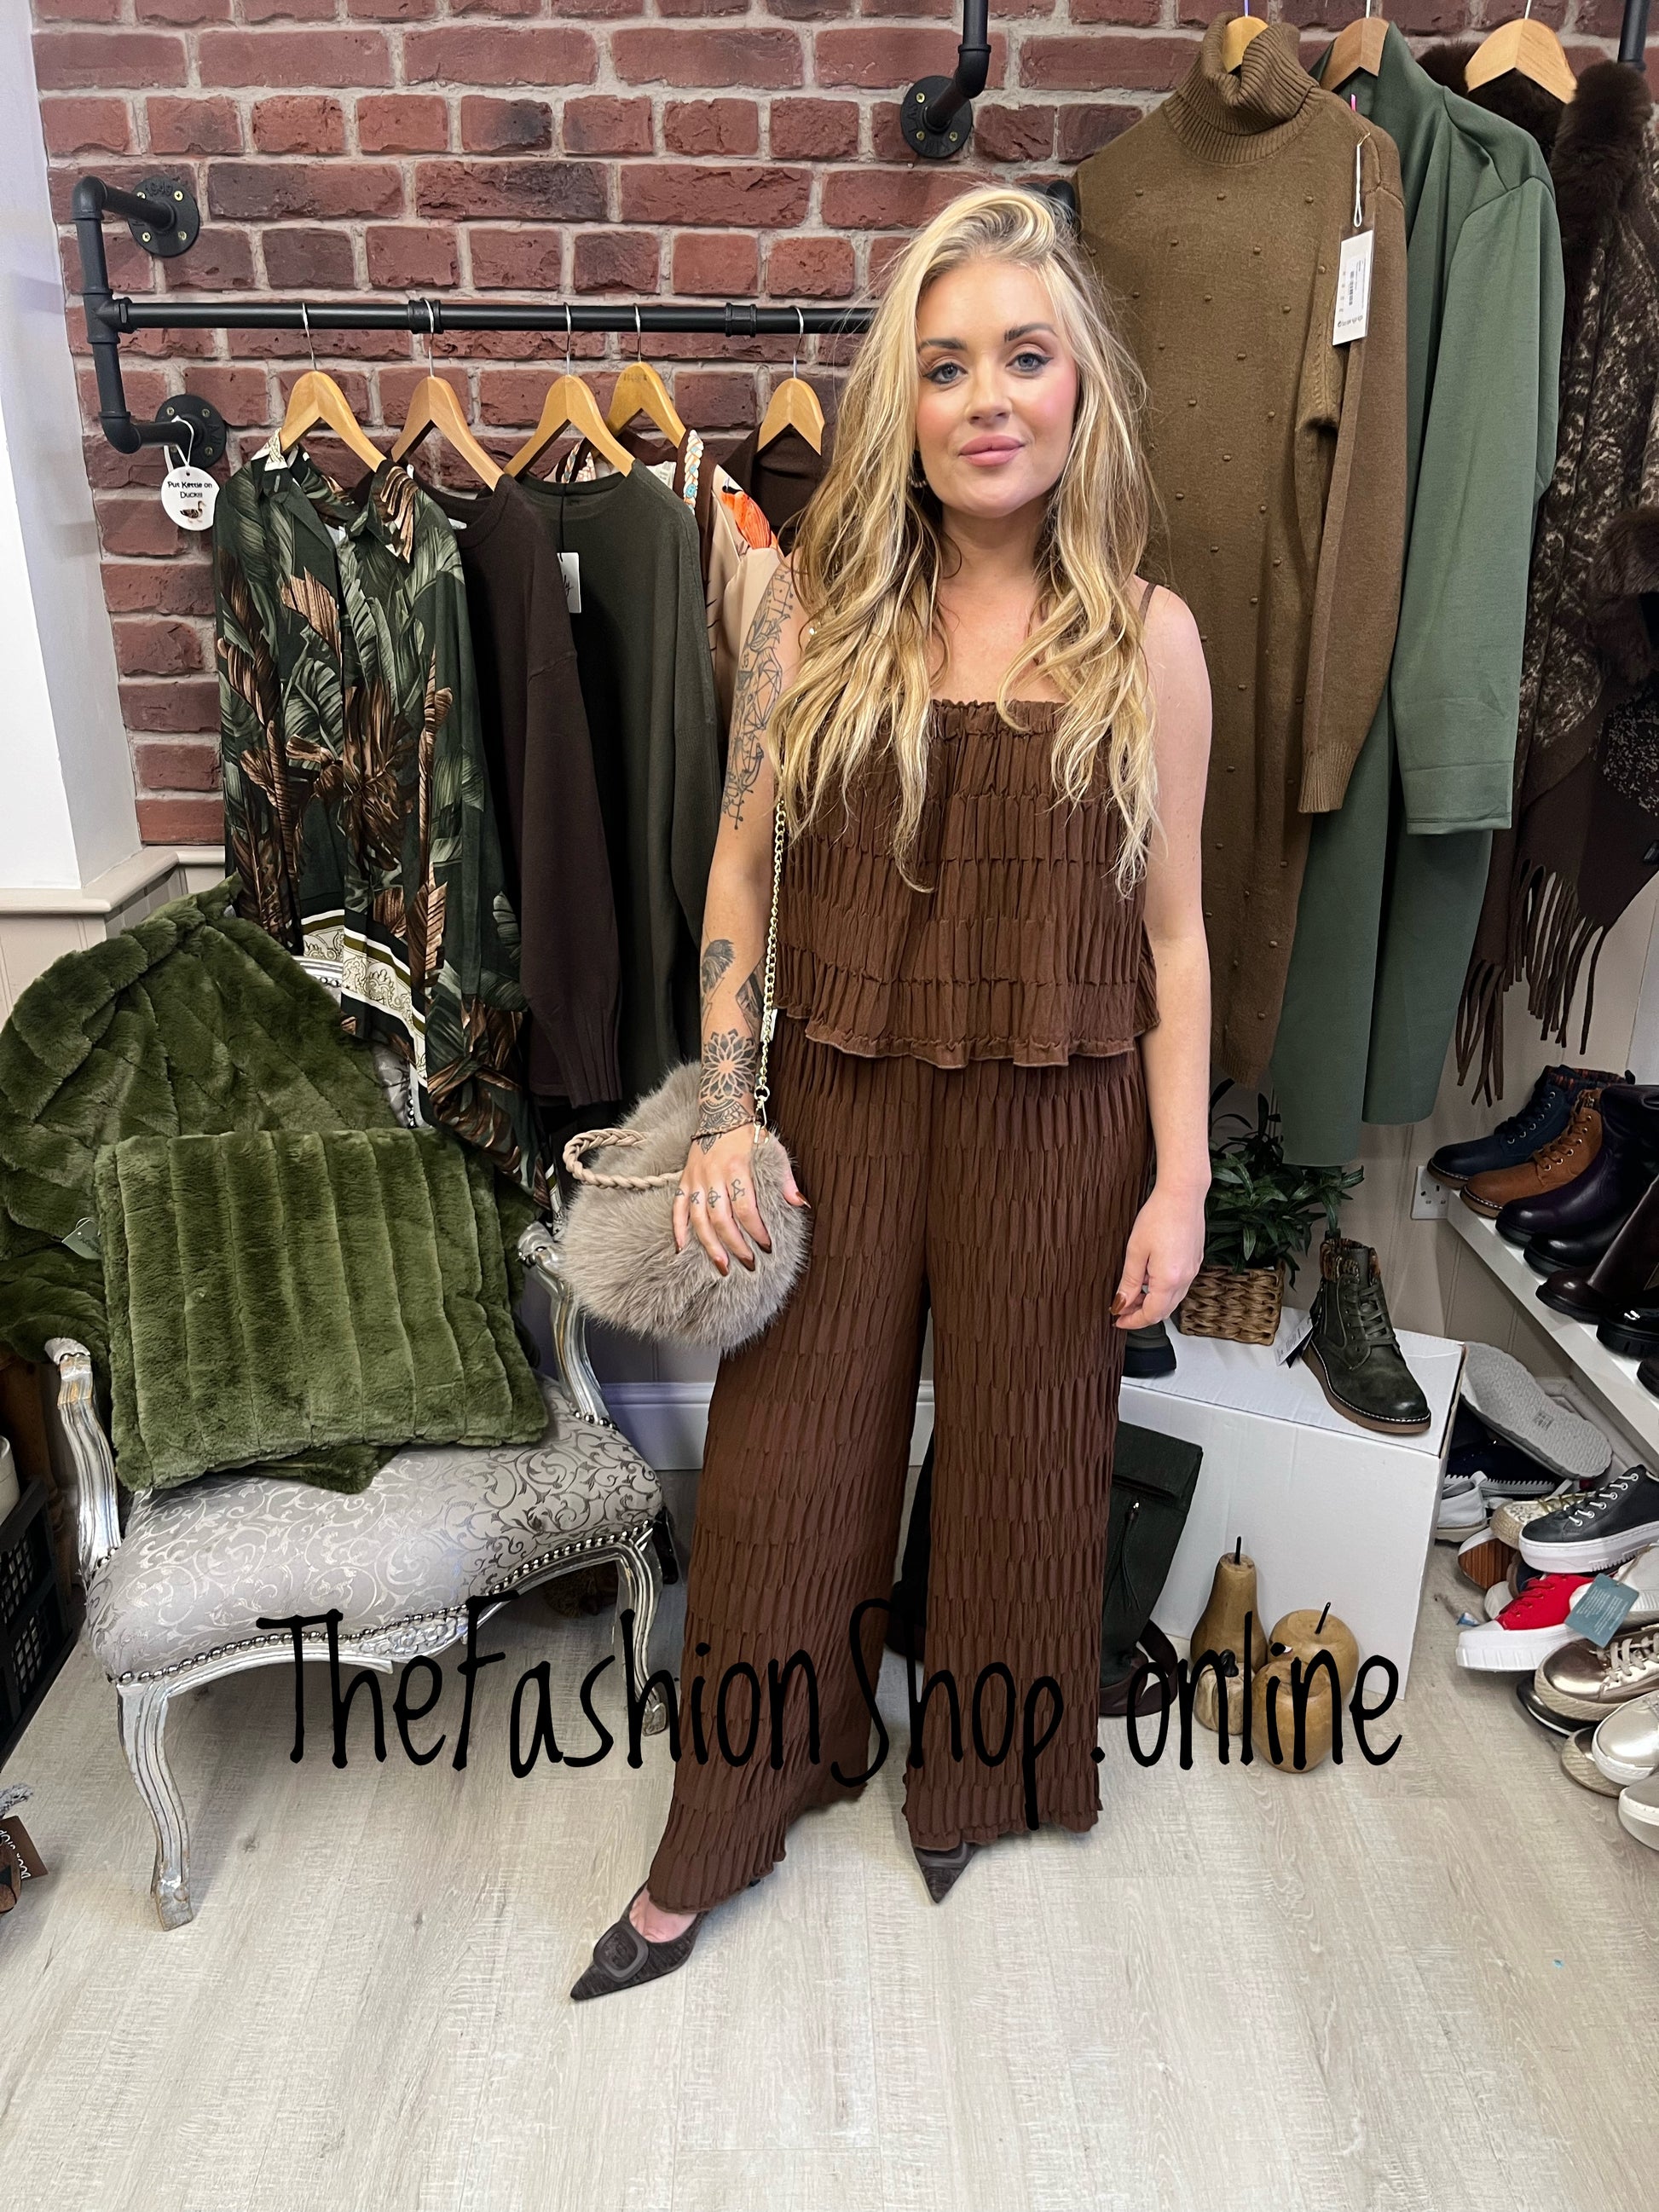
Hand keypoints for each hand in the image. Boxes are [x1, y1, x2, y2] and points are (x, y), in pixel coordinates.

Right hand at [674, 1124, 808, 1275]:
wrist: (721, 1111)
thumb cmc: (750, 1134)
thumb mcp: (774, 1150)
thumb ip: (785, 1178)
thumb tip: (799, 1204)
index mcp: (737, 1168)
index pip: (746, 1208)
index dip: (756, 1231)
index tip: (767, 1246)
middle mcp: (713, 1175)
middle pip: (722, 1219)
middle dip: (735, 1245)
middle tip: (749, 1264)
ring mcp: (696, 1179)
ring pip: (698, 1219)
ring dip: (710, 1245)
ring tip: (722, 1266)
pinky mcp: (684, 1180)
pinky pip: (677, 1208)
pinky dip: (678, 1229)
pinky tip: (682, 1249)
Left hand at [1112, 1180, 1206, 1328]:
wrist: (1183, 1194)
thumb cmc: (1158, 1216)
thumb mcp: (1135, 1251)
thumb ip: (1129, 1281)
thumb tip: (1121, 1303)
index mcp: (1169, 1280)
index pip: (1151, 1314)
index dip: (1133, 1321)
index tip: (1118, 1320)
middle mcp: (1185, 1279)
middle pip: (1164, 1310)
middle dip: (1141, 1314)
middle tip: (1122, 1310)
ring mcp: (1193, 1270)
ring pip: (1172, 1299)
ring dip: (1152, 1302)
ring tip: (1133, 1293)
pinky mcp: (1195, 1261)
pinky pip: (1179, 1285)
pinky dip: (1163, 1290)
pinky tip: (1150, 1278)